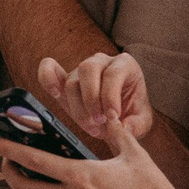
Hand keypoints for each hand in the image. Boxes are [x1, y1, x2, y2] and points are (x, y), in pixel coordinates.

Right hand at [39, 53, 154, 145]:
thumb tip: (123, 126)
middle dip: (91, 98)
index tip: (113, 118)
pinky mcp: (65, 80)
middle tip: (99, 122)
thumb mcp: (141, 122)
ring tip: (91, 126)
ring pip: (72, 81)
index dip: (110, 96)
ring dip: (78, 106)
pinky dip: (47, 77)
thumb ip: (136, 125)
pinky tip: (54, 92)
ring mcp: (81, 69)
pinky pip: (50, 69)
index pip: (113, 73)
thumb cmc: (132, 115)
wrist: (120, 119)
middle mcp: (102, 62)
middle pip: (88, 69)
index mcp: (125, 65)